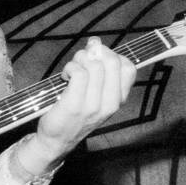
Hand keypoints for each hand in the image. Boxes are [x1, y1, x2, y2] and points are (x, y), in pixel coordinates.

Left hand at [34, 37, 136, 159]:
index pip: (129, 68)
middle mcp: (110, 104)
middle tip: (81, 60)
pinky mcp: (74, 106)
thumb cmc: (74, 113)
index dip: (113, 54)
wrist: (57, 141)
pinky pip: (79, 74)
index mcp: (118, 100)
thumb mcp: (95, 96)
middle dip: (94, 52)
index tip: (97, 56)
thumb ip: (100, 72)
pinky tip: (65, 76)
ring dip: (78, 60)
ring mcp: (93, 106)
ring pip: (94, 66)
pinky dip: (70, 68)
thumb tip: (96, 43)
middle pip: (112, 62)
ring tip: (70, 69)